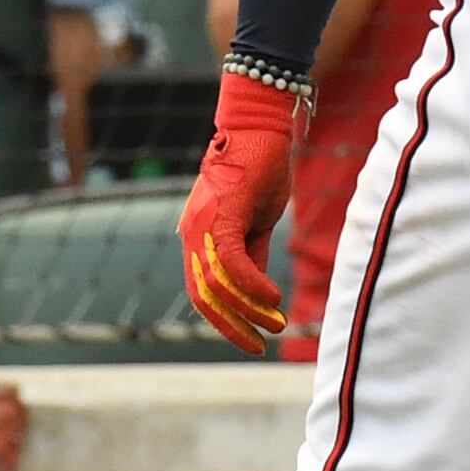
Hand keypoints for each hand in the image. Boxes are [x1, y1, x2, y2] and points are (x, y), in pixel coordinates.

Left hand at [178, 72, 300, 351]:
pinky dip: (252, 286)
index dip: (224, 321)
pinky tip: (274, 299)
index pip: (202, 292)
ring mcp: (204, 225)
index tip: (251, 339)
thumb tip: (257, 297)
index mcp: (198, 238)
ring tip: (276, 322)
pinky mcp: (223, 215)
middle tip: (258, 345)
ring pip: (217, 284)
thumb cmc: (260, 170)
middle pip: (203, 297)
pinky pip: (232, 262)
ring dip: (248, 310)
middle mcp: (193, 234)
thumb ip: (252, 258)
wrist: (261, 126)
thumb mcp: (257, 224)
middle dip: (231, 326)